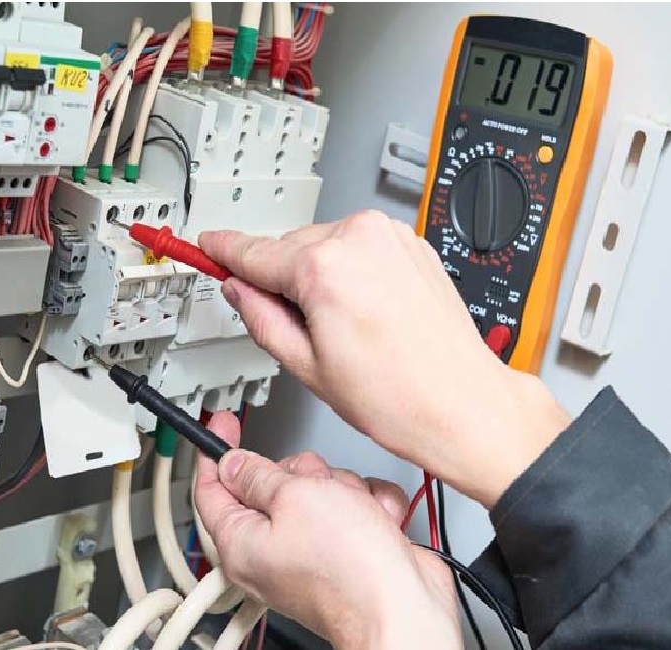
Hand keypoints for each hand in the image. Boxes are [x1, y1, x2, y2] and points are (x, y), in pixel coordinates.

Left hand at [196, 412, 461, 649]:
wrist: (406, 606)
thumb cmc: (348, 567)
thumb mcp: (292, 496)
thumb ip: (257, 474)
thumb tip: (233, 463)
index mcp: (241, 543)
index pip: (211, 489)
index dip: (216, 451)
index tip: (224, 424)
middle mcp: (271, 553)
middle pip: (273, 485)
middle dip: (301, 474)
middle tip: (316, 484)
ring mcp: (312, 553)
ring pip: (319, 491)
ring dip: (343, 489)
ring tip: (354, 509)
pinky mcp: (349, 551)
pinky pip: (354, 507)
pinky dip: (370, 507)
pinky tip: (378, 520)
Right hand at [199, 212, 570, 506]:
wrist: (462, 403)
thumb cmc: (399, 397)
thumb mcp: (306, 366)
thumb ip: (260, 319)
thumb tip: (239, 292)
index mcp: (325, 267)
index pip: (254, 252)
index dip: (224, 253)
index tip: (208, 245)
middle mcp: (359, 239)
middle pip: (288, 249)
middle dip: (280, 281)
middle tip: (298, 331)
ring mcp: (390, 237)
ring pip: (322, 246)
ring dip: (316, 276)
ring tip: (342, 329)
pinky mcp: (410, 244)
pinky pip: (357, 248)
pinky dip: (348, 272)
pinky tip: (363, 314)